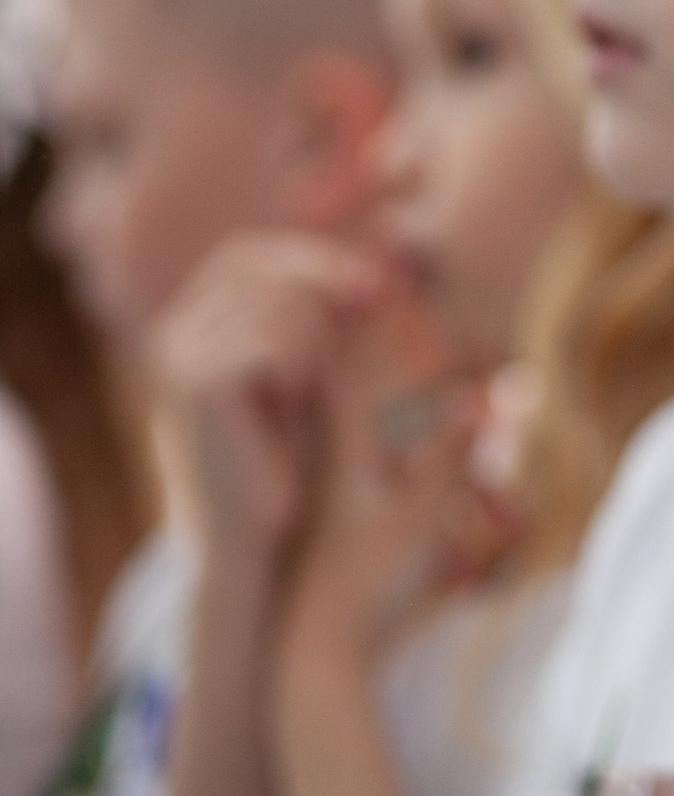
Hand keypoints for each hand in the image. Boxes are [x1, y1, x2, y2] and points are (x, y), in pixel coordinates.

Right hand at [150, 232, 385, 565]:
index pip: (248, 254)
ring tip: (308, 388)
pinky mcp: (193, 387)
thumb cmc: (294, 459)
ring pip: (277, 302)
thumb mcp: (312, 375)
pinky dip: (300, 366)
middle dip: (324, 277)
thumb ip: (325, 320)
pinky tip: (292, 402)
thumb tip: (380, 263)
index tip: (374, 278)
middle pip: (257, 264)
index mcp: (191, 324)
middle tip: (376, 296)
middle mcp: (172, 332)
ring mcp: (175, 357)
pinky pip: (272, 342)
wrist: (255, 541)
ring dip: (318, 337)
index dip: (311, 256)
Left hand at [281, 296, 510, 671]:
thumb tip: (469, 397)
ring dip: (347, 371)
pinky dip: (349, 419)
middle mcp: (327, 462)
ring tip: (357, 329)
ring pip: (331, 415)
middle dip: (348, 328)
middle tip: (368, 275)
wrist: (310, 657)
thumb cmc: (369, 588)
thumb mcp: (420, 521)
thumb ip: (445, 458)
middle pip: (330, 377)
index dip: (357, 313)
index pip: (344, 363)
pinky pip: (335, 449)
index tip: (371, 265)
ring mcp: (325, 490)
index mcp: (345, 452)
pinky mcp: (329, 519)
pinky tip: (361, 417)